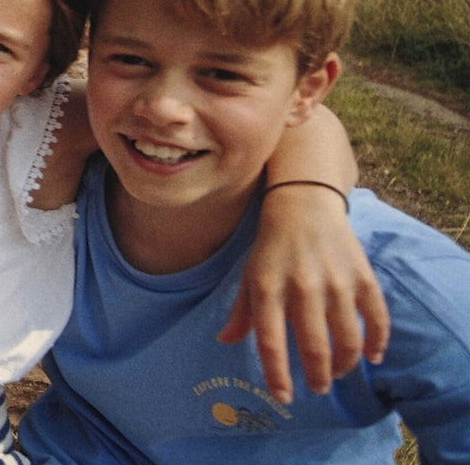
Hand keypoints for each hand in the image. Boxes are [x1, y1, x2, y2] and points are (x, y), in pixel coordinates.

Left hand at [220, 185, 388, 404]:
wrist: (303, 206)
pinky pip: (376, 318)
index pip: (271, 342)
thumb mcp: (249, 276)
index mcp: (267, 288)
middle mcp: (302, 286)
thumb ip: (241, 312)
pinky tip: (372, 357)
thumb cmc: (271, 249)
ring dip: (344, 364)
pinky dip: (377, 342)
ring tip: (337, 372)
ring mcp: (335, 281)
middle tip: (318, 388)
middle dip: (317, 376)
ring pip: (347, 338)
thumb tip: (225, 342)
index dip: (277, 375)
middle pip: (314, 347)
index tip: (284, 397)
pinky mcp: (362, 276)